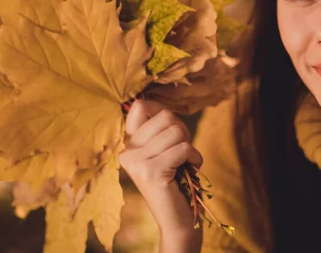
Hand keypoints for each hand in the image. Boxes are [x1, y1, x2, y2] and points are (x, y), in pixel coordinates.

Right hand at [118, 99, 202, 249]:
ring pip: (176, 131)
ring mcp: (136, 162)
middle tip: (181, 152)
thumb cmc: (176, 180)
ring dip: (189, 146)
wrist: (178, 219)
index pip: (140, 107)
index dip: (162, 112)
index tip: (172, 131)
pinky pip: (183, 148)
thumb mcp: (164, 149)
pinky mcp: (151, 172)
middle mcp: (127, 152)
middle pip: (165, 116)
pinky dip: (193, 157)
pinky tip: (189, 170)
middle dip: (182, 131)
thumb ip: (159, 127)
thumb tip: (148, 102)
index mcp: (128, 144)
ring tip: (184, 163)